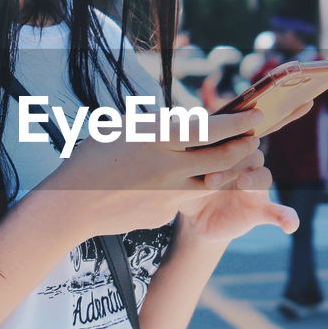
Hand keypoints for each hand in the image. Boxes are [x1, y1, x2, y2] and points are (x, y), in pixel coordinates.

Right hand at [46, 108, 266, 237]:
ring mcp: (169, 193)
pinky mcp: (165, 214)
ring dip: (228, 170)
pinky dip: (186, 188)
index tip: (254, 115)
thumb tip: (184, 124)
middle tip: (253, 138)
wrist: (72, 205)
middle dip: (244, 146)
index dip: (237, 121)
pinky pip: (184, 198)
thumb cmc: (92, 159)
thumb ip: (157, 127)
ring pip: (212, 180)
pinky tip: (174, 185)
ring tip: (231, 160)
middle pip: (222, 156)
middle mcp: (169, 165)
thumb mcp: (124, 129)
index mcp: (157, 137)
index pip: (210, 127)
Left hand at [176, 142, 298, 243]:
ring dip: (253, 179)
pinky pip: (277, 212)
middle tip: (211, 176)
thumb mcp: (183, 175)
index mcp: (227, 152)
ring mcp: (254, 188)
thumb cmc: (189, 188)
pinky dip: (286, 217)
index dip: (228, 139)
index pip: (233, 138)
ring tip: (243, 184)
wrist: (196, 219)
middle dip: (232, 163)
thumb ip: (185, 162)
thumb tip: (171, 143)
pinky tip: (290, 225)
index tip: (211, 145)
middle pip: (248, 154)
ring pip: (262, 176)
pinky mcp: (259, 209)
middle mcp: (245, 165)